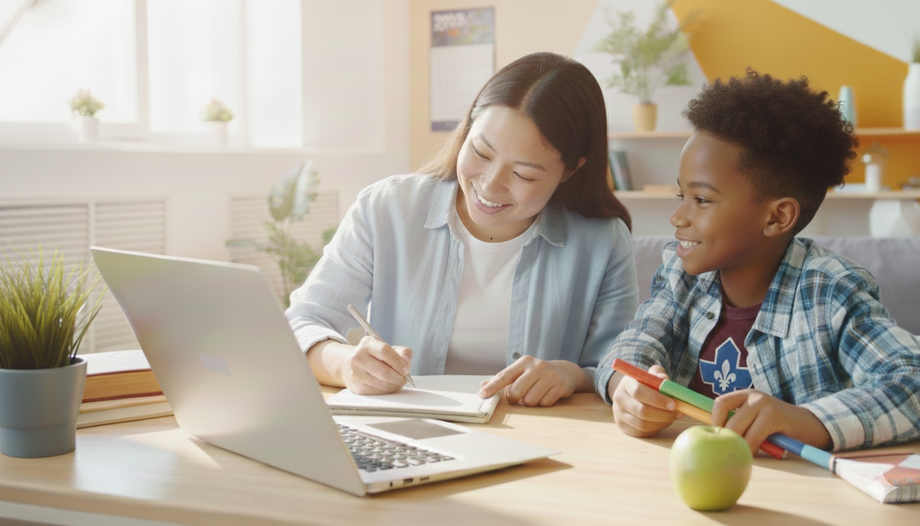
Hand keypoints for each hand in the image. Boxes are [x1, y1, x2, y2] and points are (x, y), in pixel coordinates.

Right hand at [341, 336, 412, 394]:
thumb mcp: (386, 348)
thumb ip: (402, 352)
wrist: (348, 364)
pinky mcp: (356, 387)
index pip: (385, 352)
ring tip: (398, 382)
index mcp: (367, 344)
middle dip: (399, 378)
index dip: (399, 362)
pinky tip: (388, 386)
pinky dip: (387, 390)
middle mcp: (358, 358)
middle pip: (384, 372)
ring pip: (382, 384)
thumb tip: (407, 362)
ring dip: (395, 385)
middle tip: (404, 379)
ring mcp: (356, 373)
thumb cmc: (372, 356)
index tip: (406, 369)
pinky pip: (378, 392)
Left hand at [477, 356, 587, 406]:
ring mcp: (549, 376)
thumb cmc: (538, 374)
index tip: (482, 396)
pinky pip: (544, 404)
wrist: (566, 372)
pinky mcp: (560, 386)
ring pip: (529, 401)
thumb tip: (482, 385)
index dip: (492, 387)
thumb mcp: (521, 372)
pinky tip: (547, 394)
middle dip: (515, 399)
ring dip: (530, 402)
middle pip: (515, 392)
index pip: (504, 376)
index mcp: (524, 362)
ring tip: (537, 393)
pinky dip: (543, 403)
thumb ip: (503, 379)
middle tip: (521, 395)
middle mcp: (536, 366)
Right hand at [610, 365, 678, 437]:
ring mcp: (620, 415)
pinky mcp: (624, 427)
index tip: (673, 403)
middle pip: (641, 411)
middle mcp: (619, 399)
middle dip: (663, 414)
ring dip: (662, 422)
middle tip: (679, 413)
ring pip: (643, 424)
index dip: (657, 399)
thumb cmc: (646, 384)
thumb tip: (667, 382)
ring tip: (673, 416)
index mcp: (626, 383)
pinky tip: (664, 421)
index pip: (638, 391)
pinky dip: (657, 428)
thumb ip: (659, 376)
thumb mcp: (652, 375)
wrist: (630, 395)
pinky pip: (643, 432)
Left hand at [712, 389, 831, 454]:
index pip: (720, 404)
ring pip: (739, 429)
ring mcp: (764, 404)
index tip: (722, 438)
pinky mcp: (774, 415)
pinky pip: (754, 436)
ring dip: (740, 446)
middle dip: (729, 440)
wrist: (810, 427)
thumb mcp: (755, 421)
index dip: (716, 423)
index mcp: (745, 395)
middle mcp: (753, 396)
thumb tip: (715, 437)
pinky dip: (752, 448)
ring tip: (745, 453)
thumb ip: (739, 423)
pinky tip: (757, 452)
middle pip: (729, 421)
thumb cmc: (779, 429)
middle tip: (733, 451)